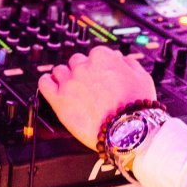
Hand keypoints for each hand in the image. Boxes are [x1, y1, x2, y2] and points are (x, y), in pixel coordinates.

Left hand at [38, 45, 155, 149]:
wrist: (126, 132)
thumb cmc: (135, 108)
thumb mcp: (142, 77)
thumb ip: (128, 62)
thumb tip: (119, 58)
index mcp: (102, 57)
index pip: (94, 54)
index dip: (98, 67)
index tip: (100, 76)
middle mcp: (83, 66)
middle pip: (76, 62)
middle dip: (82, 72)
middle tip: (88, 86)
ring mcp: (69, 82)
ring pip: (59, 71)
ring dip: (64, 78)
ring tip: (72, 90)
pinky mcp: (58, 99)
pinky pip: (44, 83)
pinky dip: (47, 83)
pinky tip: (52, 88)